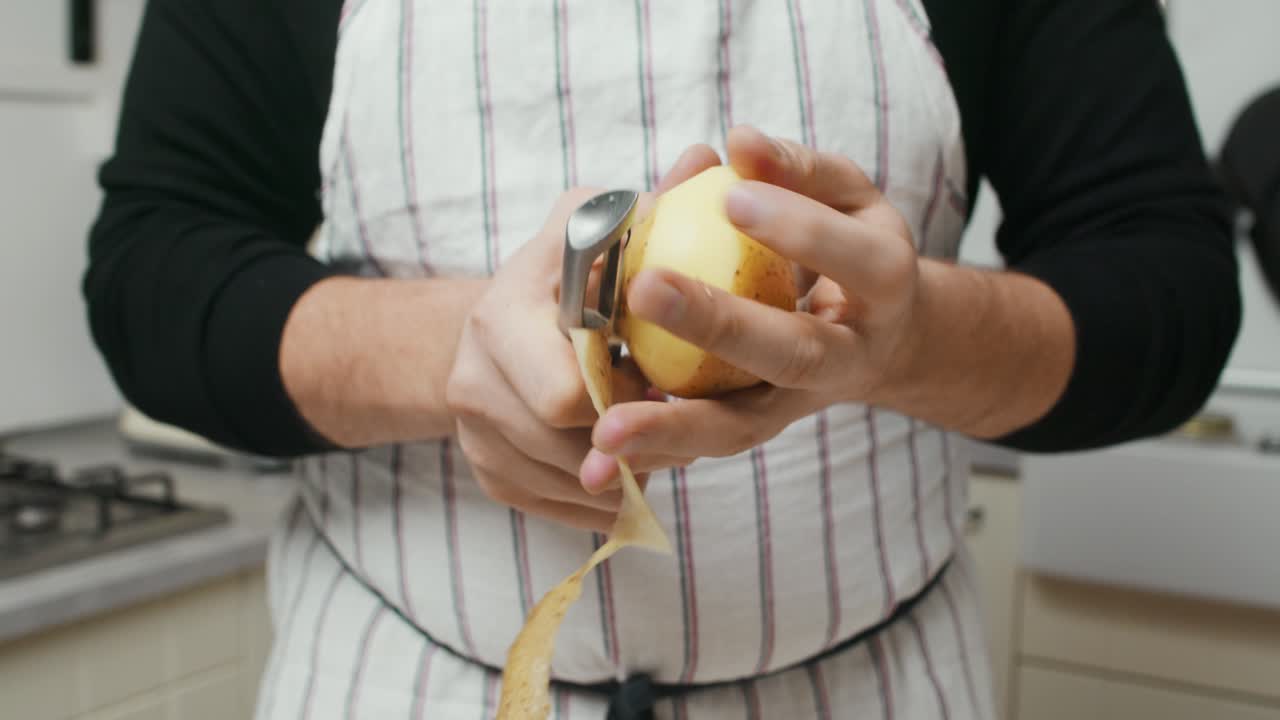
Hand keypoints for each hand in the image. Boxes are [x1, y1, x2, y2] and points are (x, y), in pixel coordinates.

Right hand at [446, 151, 718, 530]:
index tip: (664, 382)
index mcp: (499, 321)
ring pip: (570, 487)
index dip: (627, 399)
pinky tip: (633, 466)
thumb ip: (651, 204)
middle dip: (633, 440)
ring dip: (629, 473)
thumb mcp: (596, 226)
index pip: (564, 394)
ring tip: (663, 440)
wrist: (491, 324)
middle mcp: (472, 383)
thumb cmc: (560, 270)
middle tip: (677, 421)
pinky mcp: (488, 475)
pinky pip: (561, 511)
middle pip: (569, 451)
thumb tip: (705, 161)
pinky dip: (607, 499)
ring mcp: (474, 437)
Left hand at [581, 126, 926, 475]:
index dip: (799, 231)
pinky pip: (702, 443)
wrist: (885, 338)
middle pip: (790, 354)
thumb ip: (796, 167)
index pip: (853, 260)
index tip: (732, 197)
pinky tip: (598, 454)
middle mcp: (848, 358)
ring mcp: (799, 404)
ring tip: (605, 431)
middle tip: (646, 290)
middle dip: (719, 325)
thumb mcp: (844, 196)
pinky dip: (653, 451)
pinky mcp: (756, 427)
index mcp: (886, 288)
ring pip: (740, 426)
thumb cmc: (851, 243)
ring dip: (672, 428)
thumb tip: (736, 142)